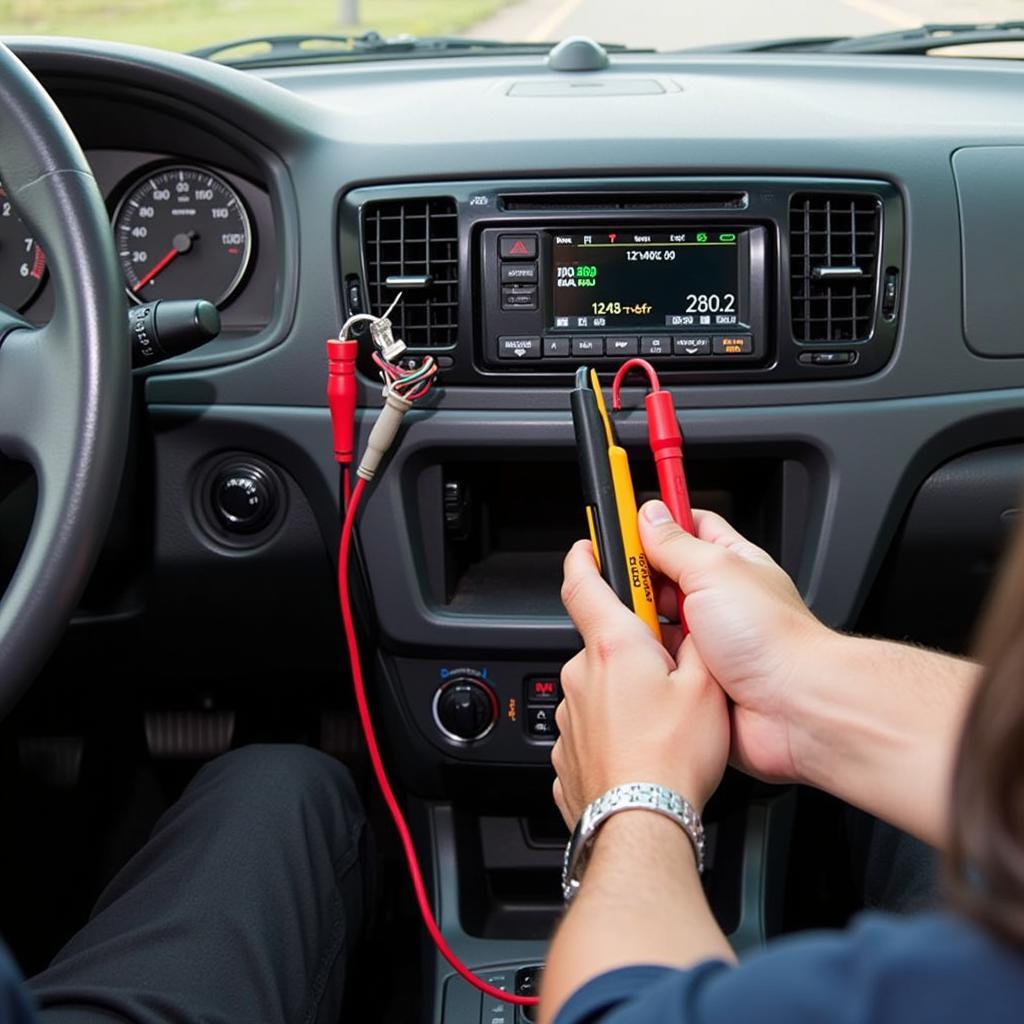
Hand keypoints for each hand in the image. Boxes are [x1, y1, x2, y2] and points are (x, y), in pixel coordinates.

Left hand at [551, 539, 729, 827]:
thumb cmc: (672, 759)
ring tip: (660, 723)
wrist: (641, 823)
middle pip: (602, 643)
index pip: (583, 582)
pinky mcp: (566, 751)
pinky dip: (614, 732)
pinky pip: (592, 728)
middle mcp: (582, 675)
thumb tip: (692, 630)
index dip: (585, 556)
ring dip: (624, 694)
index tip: (589, 545)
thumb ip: (697, 646)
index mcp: (614, 647)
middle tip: (668, 673)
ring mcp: (569, 716)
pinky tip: (642, 750)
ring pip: (598, 688)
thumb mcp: (706, 687)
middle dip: (632, 650)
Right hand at [638, 499, 833, 783]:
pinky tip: (639, 656)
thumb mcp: (714, 570)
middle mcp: (720, 600)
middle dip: (639, 575)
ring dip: (642, 621)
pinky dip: (647, 659)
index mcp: (731, 563)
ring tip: (628, 620)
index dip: (659, 521)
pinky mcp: (698, 677)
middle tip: (618, 577)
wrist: (793, 709)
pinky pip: (660, 661)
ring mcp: (709, 640)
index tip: (626, 522)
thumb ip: (675, 542)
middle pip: (666, 574)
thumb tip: (649, 515)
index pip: (690, 526)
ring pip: (658, 620)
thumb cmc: (774, 640)